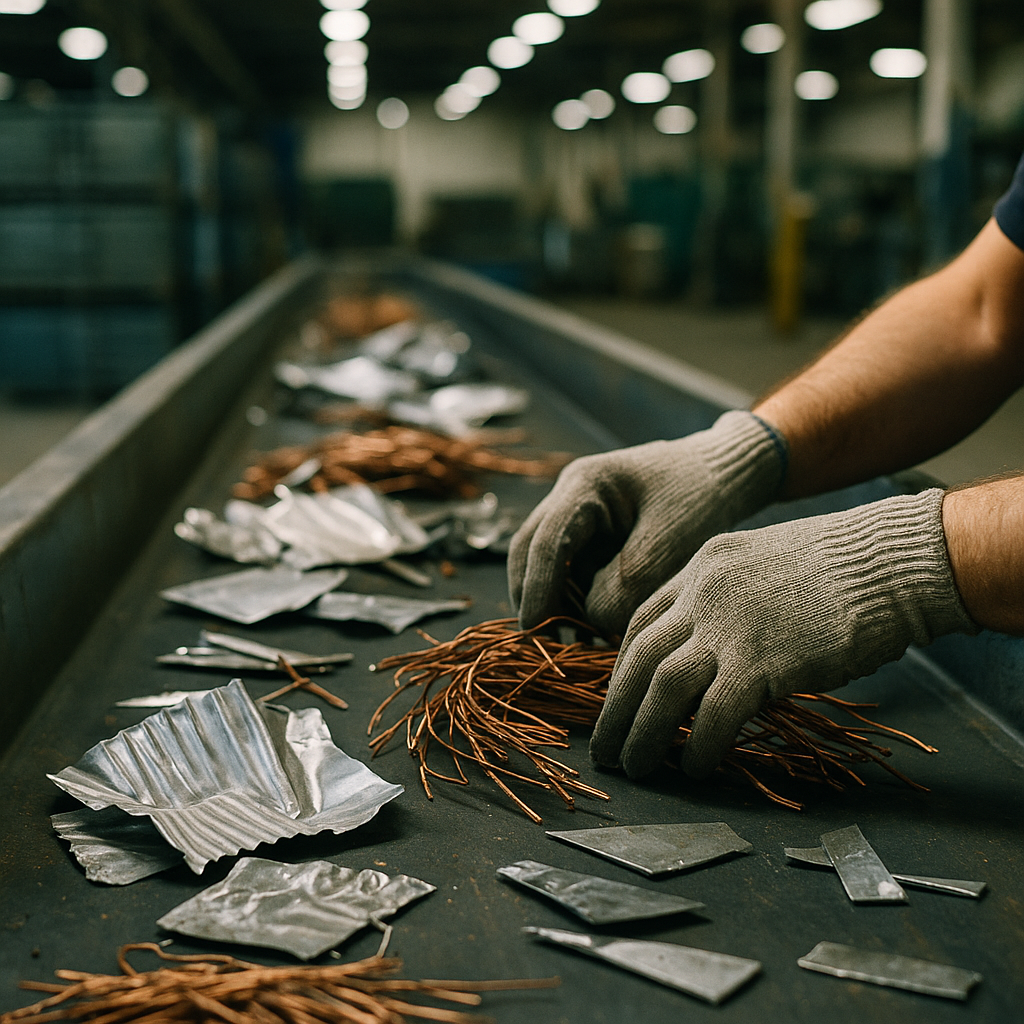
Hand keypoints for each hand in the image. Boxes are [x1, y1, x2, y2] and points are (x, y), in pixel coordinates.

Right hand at [508, 411, 784, 636]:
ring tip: (577, 640)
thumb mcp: (670, 541)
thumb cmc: (703, 497)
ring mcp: (579, 516)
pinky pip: (573, 572)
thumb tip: (590, 621)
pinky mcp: (594, 537)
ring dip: (556, 601)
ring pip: (547, 565)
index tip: (535, 628)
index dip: (536, 588)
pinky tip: (595, 628)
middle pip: (529, 550)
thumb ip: (627, 583)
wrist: (728, 474)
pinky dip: (578, 600)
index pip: (545, 540)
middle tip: (543, 640)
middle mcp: (571, 497)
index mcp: (585, 484)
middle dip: (534, 596)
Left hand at [590, 489, 975, 779]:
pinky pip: (713, 714)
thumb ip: (729, 600)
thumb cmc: (844, 568)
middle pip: (639, 656)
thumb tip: (712, 651)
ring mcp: (730, 626)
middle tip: (605, 745)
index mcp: (702, 568)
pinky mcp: (762, 662)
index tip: (620, 698)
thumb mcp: (765, 564)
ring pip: (662, 687)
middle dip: (616, 707)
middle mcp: (704, 593)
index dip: (624, 666)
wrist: (893, 561)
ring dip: (642, 733)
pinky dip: (699, 746)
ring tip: (634, 766)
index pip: (642, 622)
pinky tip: (696, 767)